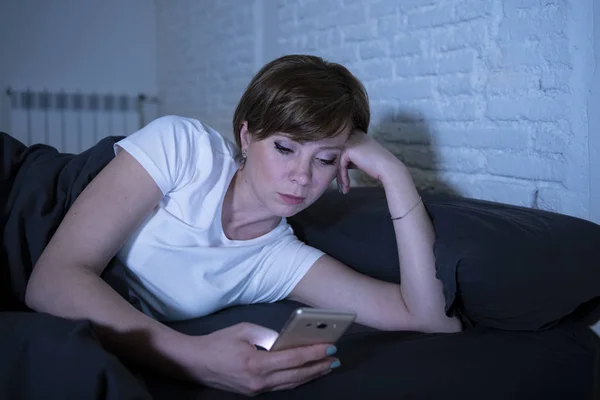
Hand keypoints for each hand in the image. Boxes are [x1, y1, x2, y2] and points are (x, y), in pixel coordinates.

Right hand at [181, 322, 338, 395]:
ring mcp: (257, 390)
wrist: (194, 363)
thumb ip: (268, 335)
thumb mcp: (244, 330)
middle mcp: (259, 381)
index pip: (292, 358)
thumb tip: (287, 340)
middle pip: (296, 375)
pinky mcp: (254, 392)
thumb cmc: (218, 343)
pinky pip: (281, 386)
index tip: (330, 347)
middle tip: (335, 358)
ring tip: (327, 366)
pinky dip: (297, 379)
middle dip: (318, 366)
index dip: (313, 353)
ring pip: (291, 384)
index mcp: (256, 363)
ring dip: (311, 375)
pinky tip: (306, 373)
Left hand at [337, 130, 403, 193]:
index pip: (344, 151)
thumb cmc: (378, 165)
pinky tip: (347, 186)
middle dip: (339, 173)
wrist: (387, 167)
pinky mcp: (348, 150)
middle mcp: (353, 136)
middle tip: (341, 186)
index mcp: (358, 135)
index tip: (342, 179)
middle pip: (340, 157)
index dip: (341, 166)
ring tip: (344, 189)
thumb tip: (340, 164)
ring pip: (339, 162)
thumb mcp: (363, 157)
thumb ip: (352, 157)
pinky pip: (341, 165)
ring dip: (341, 177)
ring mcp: (350, 142)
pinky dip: (343, 177)